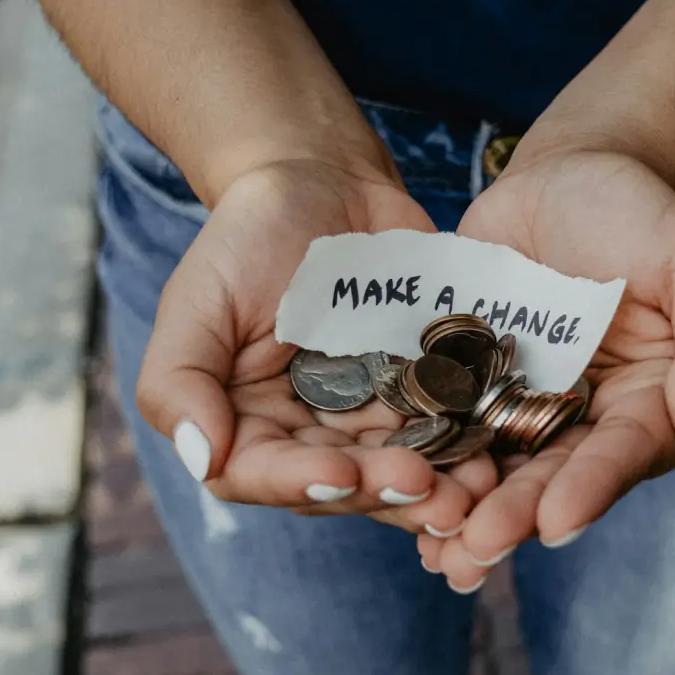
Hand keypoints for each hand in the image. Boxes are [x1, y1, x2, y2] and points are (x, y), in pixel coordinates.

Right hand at [136, 160, 496, 533]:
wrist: (325, 183)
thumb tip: (202, 458)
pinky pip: (445, 426)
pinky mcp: (421, 389)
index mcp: (247, 422)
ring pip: (400, 467)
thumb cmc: (249, 237)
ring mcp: (369, 414)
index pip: (263, 473)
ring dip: (437, 487)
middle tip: (427, 489)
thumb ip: (179, 380)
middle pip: (343, 483)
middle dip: (384, 491)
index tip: (343, 474)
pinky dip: (468, 444)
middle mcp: (309, 432)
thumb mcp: (198, 299)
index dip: (302, 483)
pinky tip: (495, 455)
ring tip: (474, 491)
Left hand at [417, 151, 674, 588]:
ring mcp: (524, 401)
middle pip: (554, 474)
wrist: (567, 174)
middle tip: (477, 548)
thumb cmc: (640, 212)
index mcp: (649, 401)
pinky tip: (396, 492)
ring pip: (498, 465)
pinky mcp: (471, 380)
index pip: (626, 452)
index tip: (557, 521)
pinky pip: (449, 424)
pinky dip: (428, 458)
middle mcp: (586, 417)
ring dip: (467, 509)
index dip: (593, 487)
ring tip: (436, 549)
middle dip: (517, 514)